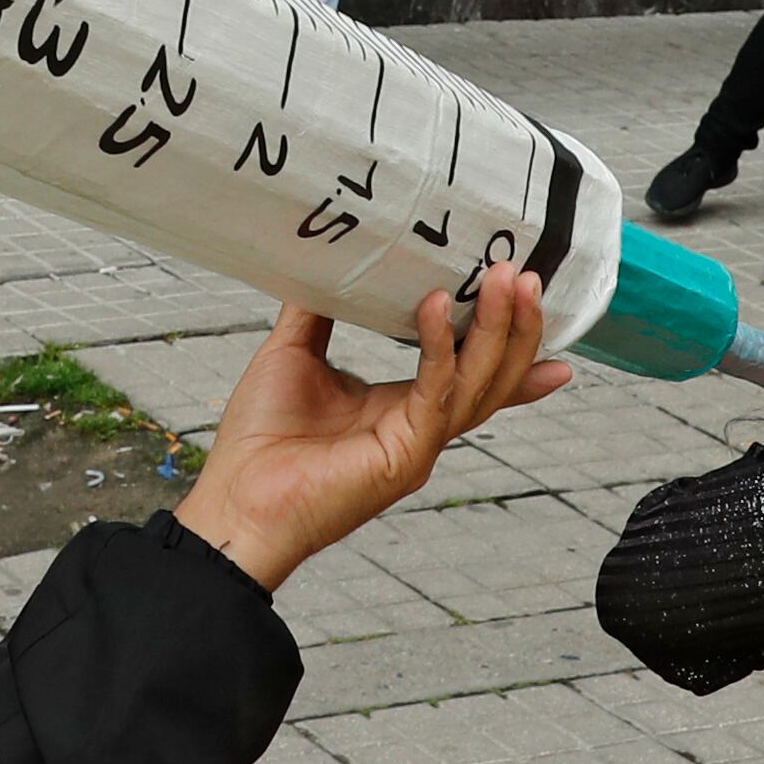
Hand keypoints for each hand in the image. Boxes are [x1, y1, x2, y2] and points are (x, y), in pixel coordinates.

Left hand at [172, 276, 566, 588]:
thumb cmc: (258, 443)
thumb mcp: (292, 354)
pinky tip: (436, 306)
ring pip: (479, 384)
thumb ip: (316, 310)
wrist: (234, 503)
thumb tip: (328, 260)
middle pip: (492, 376)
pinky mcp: (402, 456)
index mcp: (402, 408)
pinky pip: (434, 393)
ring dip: (498, 329)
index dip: (507, 340)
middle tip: (528, 276)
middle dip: (517, 327)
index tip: (530, 296)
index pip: (469, 369)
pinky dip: (439, 348)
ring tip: (508, 279)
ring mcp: (417, 445)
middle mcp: (420, 428)